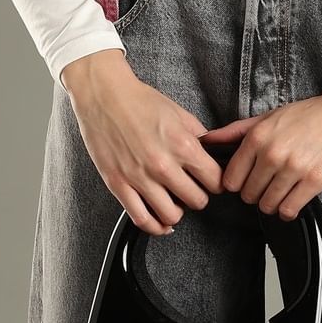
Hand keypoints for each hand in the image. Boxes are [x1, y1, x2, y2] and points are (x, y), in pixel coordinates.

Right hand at [62, 49, 224, 235]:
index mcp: (182, 145)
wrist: (104, 95)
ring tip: (176, 203)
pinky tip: (160, 222)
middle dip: (199, 197)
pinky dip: (155, 226)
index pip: (214, 180)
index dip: (217, 182)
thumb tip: (210, 151)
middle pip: (197, 201)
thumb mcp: (178, 112)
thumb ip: (197, 134)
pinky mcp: (118, 185)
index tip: (212, 181)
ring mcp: (139, 178)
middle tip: (194, 190)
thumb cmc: (139, 100)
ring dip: (178, 212)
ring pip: (171, 216)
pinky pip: (141, 219)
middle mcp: (163, 165)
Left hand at [200, 77, 321, 221]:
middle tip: (268, 184)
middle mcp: (272, 153)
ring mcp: (293, 169)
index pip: (230, 179)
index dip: (237, 183)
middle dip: (256, 193)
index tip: (247, 181)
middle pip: (248, 195)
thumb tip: (207, 139)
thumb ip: (237, 130)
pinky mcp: (314, 181)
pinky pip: (289, 210)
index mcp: (258, 136)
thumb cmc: (311, 113)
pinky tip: (294, 198)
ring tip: (282, 191)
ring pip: (267, 205)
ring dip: (273, 203)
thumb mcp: (270, 116)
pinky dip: (288, 209)